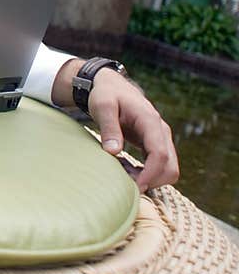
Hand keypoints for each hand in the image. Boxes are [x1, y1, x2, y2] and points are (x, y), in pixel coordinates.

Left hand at [53, 59, 179, 192]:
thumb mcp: (102, 107)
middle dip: (152, 181)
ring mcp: (160, 137)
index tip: (134, 187)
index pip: (160, 154)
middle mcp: (161, 130)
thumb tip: (113, 152)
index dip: (150, 174)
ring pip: (168, 168)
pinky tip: (126, 169)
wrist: (111, 86)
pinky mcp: (154, 143)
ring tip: (123, 175)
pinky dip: (147, 173)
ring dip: (150, 179)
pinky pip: (159, 165)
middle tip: (126, 185)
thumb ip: (109, 128)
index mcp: (150, 121)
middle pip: (170, 166)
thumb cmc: (105, 94)